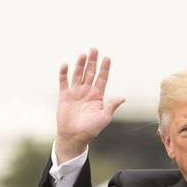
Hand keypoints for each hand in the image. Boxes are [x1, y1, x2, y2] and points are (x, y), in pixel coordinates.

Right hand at [56, 47, 124, 161]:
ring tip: (83, 54)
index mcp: (97, 96)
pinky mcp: (64, 96)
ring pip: (78, 74)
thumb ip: (111, 106)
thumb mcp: (104, 118)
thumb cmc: (90, 129)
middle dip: (93, 61)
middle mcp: (86, 91)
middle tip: (95, 49)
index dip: (105, 68)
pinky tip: (65, 65)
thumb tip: (123, 98)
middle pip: (90, 73)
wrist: (74, 137)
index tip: (107, 58)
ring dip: (80, 64)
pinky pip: (63, 82)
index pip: (102, 78)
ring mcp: (75, 92)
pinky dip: (63, 73)